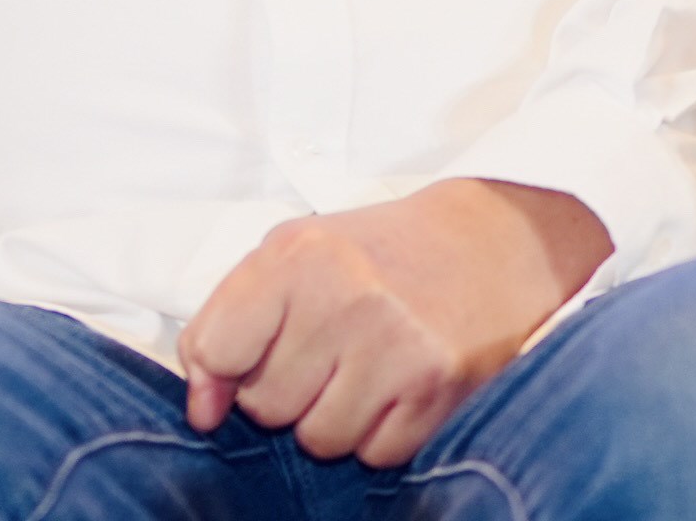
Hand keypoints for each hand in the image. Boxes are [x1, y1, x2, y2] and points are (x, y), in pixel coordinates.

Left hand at [177, 179, 611, 467]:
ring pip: (320, 438)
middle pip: (266, 404)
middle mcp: (345, 297)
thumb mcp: (295, 254)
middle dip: (287, 391)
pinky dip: (381, 432)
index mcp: (297, 254)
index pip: (216, 349)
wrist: (493, 241)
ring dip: (334, 417)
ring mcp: (396, 345)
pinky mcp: (439, 388)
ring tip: (363, 369)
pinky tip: (398, 386)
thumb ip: (230, 321)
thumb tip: (201, 409)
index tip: (238, 372)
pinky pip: (376, 453)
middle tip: (325, 353)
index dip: (221, 373)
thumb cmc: (382, 252)